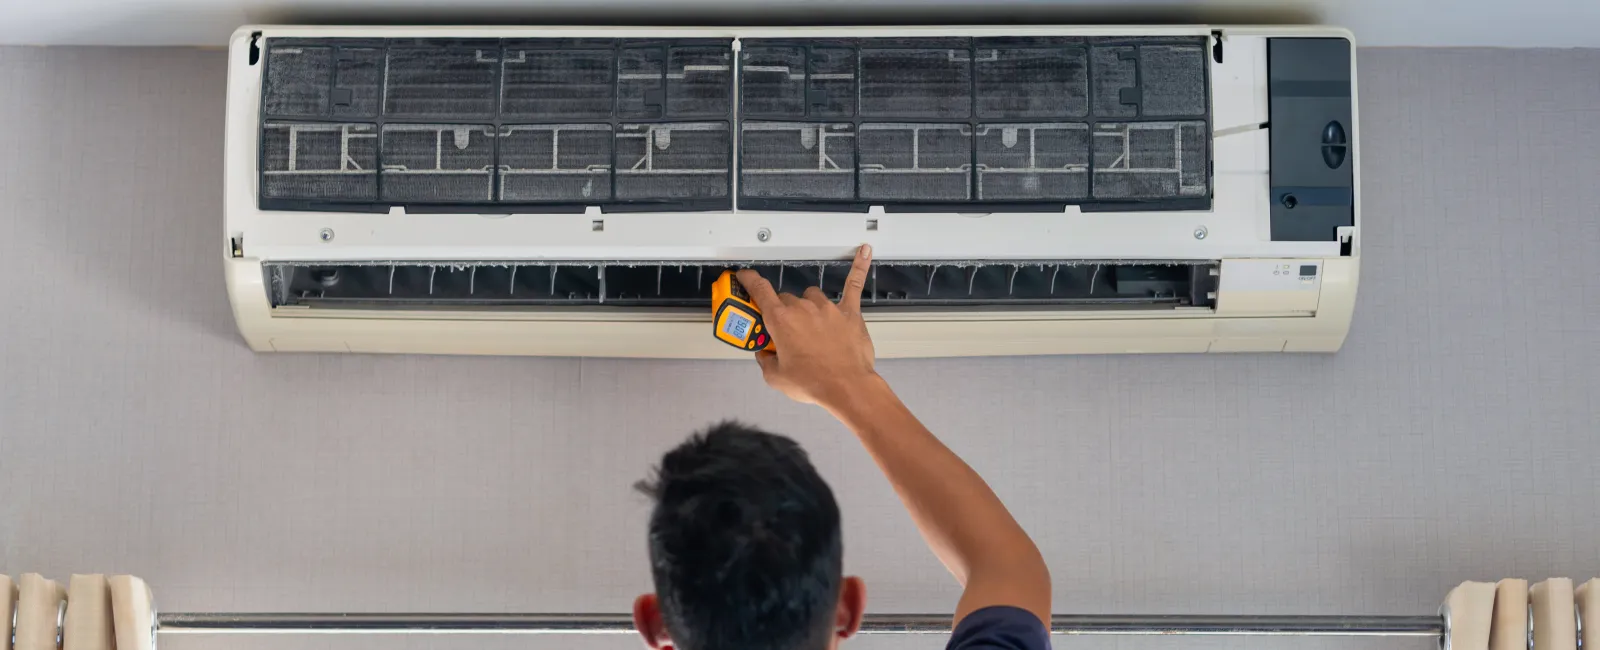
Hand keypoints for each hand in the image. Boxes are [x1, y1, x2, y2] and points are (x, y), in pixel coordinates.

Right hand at [735, 244, 877, 407]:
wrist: (846, 387)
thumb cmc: (814, 382)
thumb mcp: (776, 378)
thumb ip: (765, 362)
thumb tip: (764, 356)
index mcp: (781, 320)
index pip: (760, 290)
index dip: (750, 280)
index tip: (745, 275)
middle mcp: (803, 308)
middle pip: (787, 299)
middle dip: (784, 313)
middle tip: (786, 332)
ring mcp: (827, 308)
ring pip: (812, 296)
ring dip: (808, 306)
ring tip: (811, 325)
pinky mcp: (849, 313)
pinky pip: (853, 285)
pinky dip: (858, 268)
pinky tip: (864, 252)